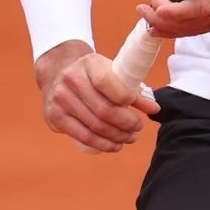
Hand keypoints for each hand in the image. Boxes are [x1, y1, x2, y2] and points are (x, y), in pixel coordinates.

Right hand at [35, 41, 159, 152]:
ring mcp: (61, 99)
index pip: (107, 82)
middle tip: (138, 128)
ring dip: (117, 136)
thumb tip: (154, 108)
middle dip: (126, 123)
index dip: (126, 98)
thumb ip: (132, 88)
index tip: (141, 109)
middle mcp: (71, 80)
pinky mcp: (55, 117)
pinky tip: (114, 145)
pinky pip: (82, 136)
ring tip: (130, 138)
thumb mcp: (110, 71)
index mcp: (89, 64)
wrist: (58, 72)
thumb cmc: (92, 73)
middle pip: (103, 109)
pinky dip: (102, 144)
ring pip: (94, 126)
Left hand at [140, 0, 209, 38]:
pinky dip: (181, 25)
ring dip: (166, 26)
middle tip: (143, 6)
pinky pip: (199, 29)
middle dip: (154, 20)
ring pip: (187, 33)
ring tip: (151, 14)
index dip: (157, 5)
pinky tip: (174, 15)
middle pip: (177, 29)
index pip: (175, 14)